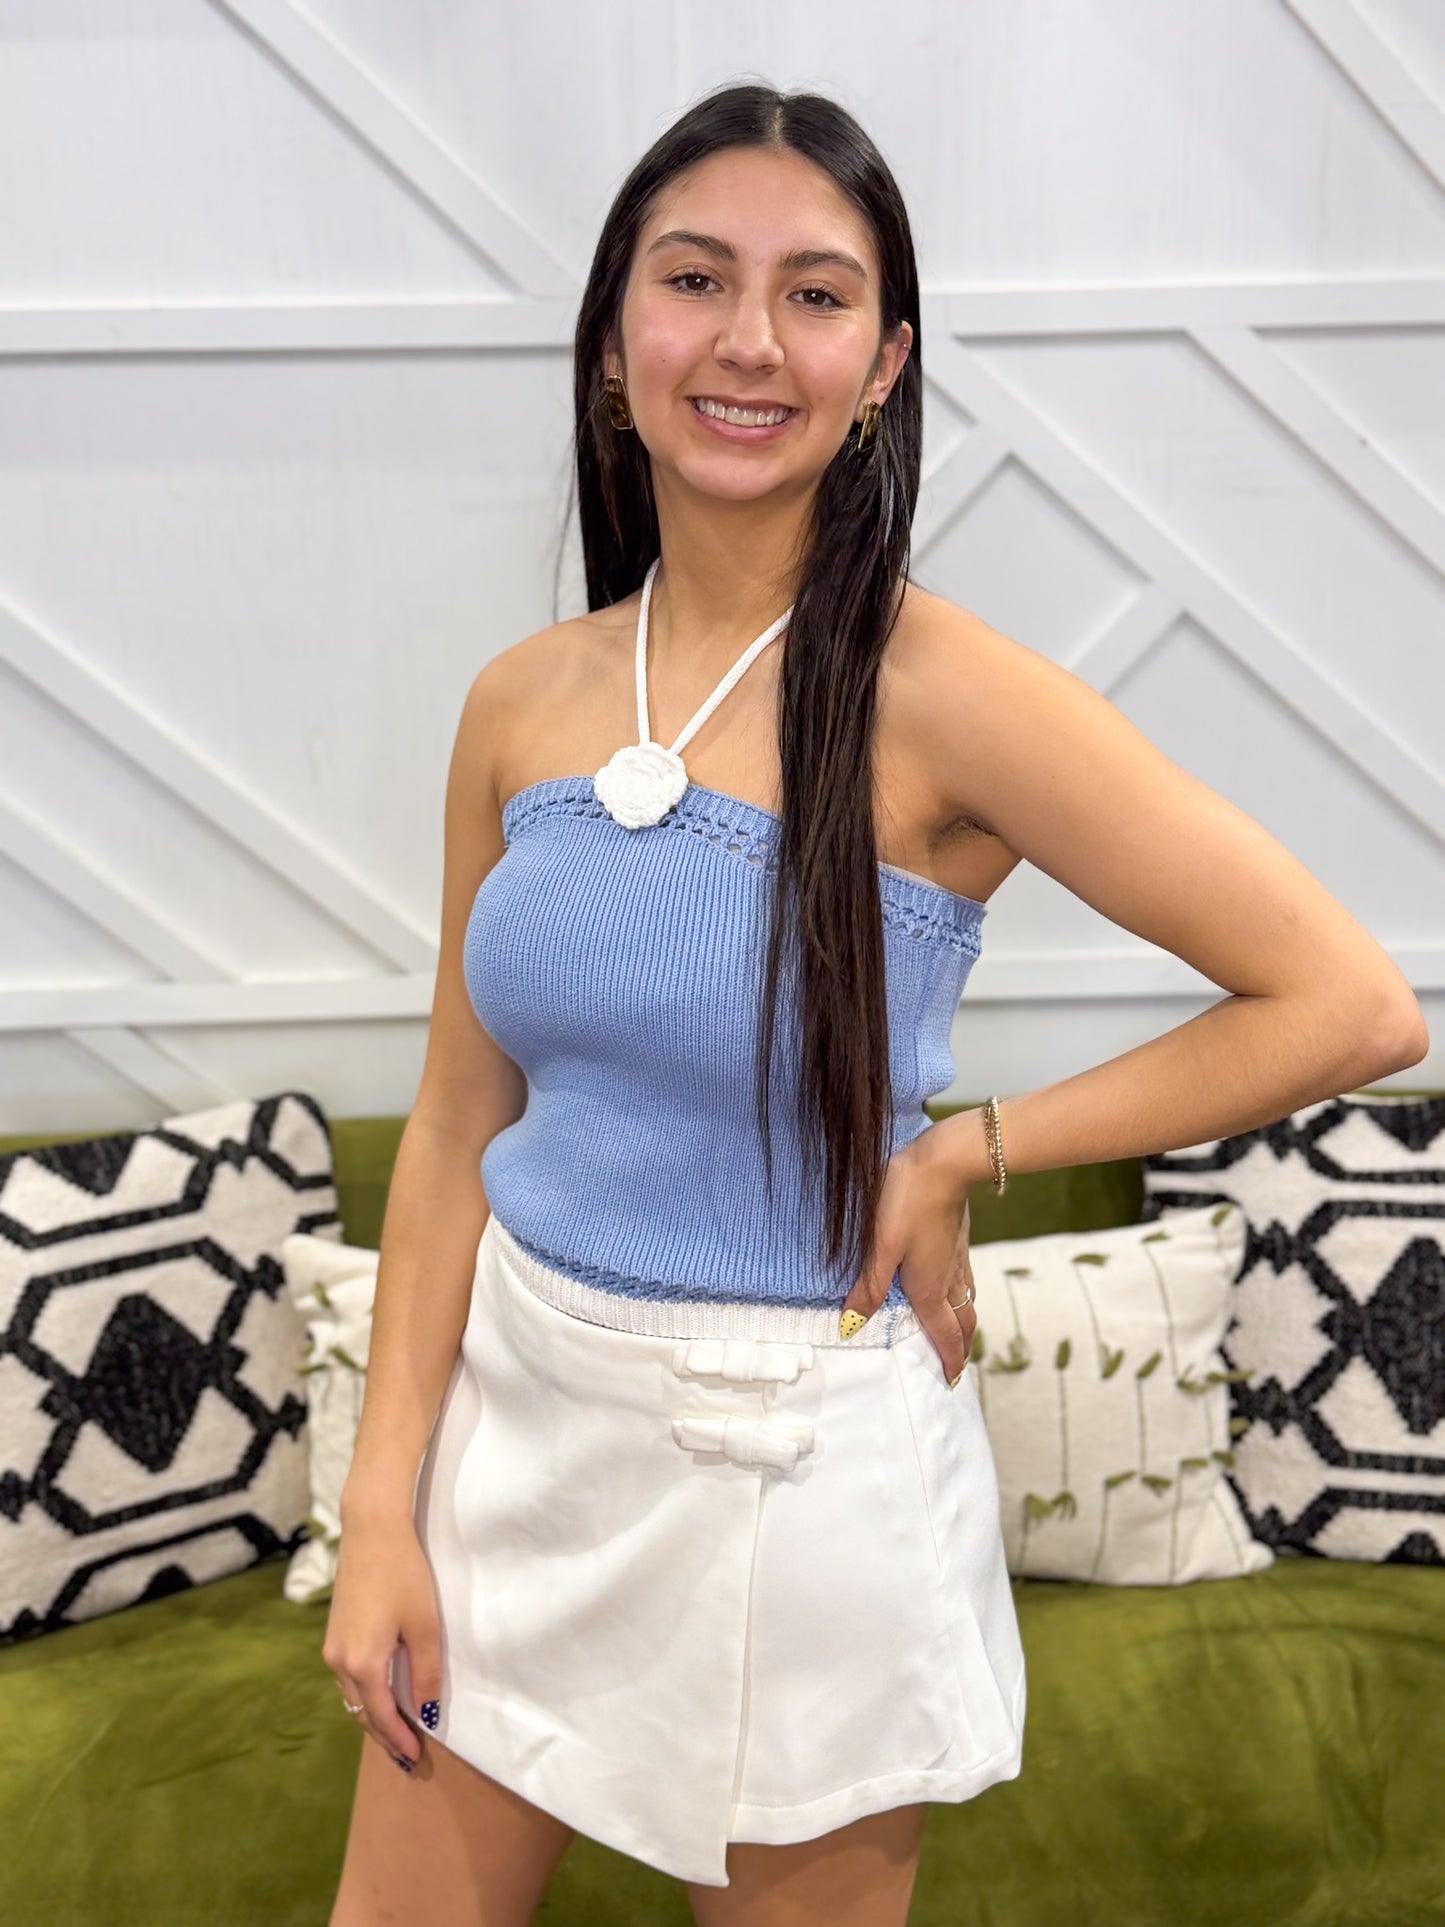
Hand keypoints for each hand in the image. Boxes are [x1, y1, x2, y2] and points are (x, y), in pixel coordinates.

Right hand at [322, 1514, 442, 1775]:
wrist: (371, 1531)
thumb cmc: (403, 1574)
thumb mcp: (424, 1626)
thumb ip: (426, 1672)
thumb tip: (427, 1711)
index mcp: (362, 1664)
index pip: (381, 1717)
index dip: (399, 1739)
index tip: (416, 1758)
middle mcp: (339, 1662)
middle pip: (361, 1713)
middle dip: (384, 1735)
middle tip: (406, 1756)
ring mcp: (331, 1647)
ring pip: (351, 1697)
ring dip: (372, 1716)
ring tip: (396, 1731)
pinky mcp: (333, 1633)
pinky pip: (346, 1678)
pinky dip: (363, 1695)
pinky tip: (379, 1695)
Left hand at [838, 1125, 979, 1385]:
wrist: (946, 1162)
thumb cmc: (908, 1202)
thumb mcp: (881, 1246)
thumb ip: (869, 1287)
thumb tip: (852, 1326)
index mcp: (930, 1288)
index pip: (944, 1334)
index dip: (949, 1359)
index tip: (953, 1381)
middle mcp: (949, 1278)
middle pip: (963, 1321)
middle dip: (962, 1346)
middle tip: (956, 1364)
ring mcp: (958, 1257)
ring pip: (967, 1299)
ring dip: (964, 1321)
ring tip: (958, 1332)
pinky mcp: (960, 1238)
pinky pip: (965, 1279)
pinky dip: (963, 1296)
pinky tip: (956, 1286)